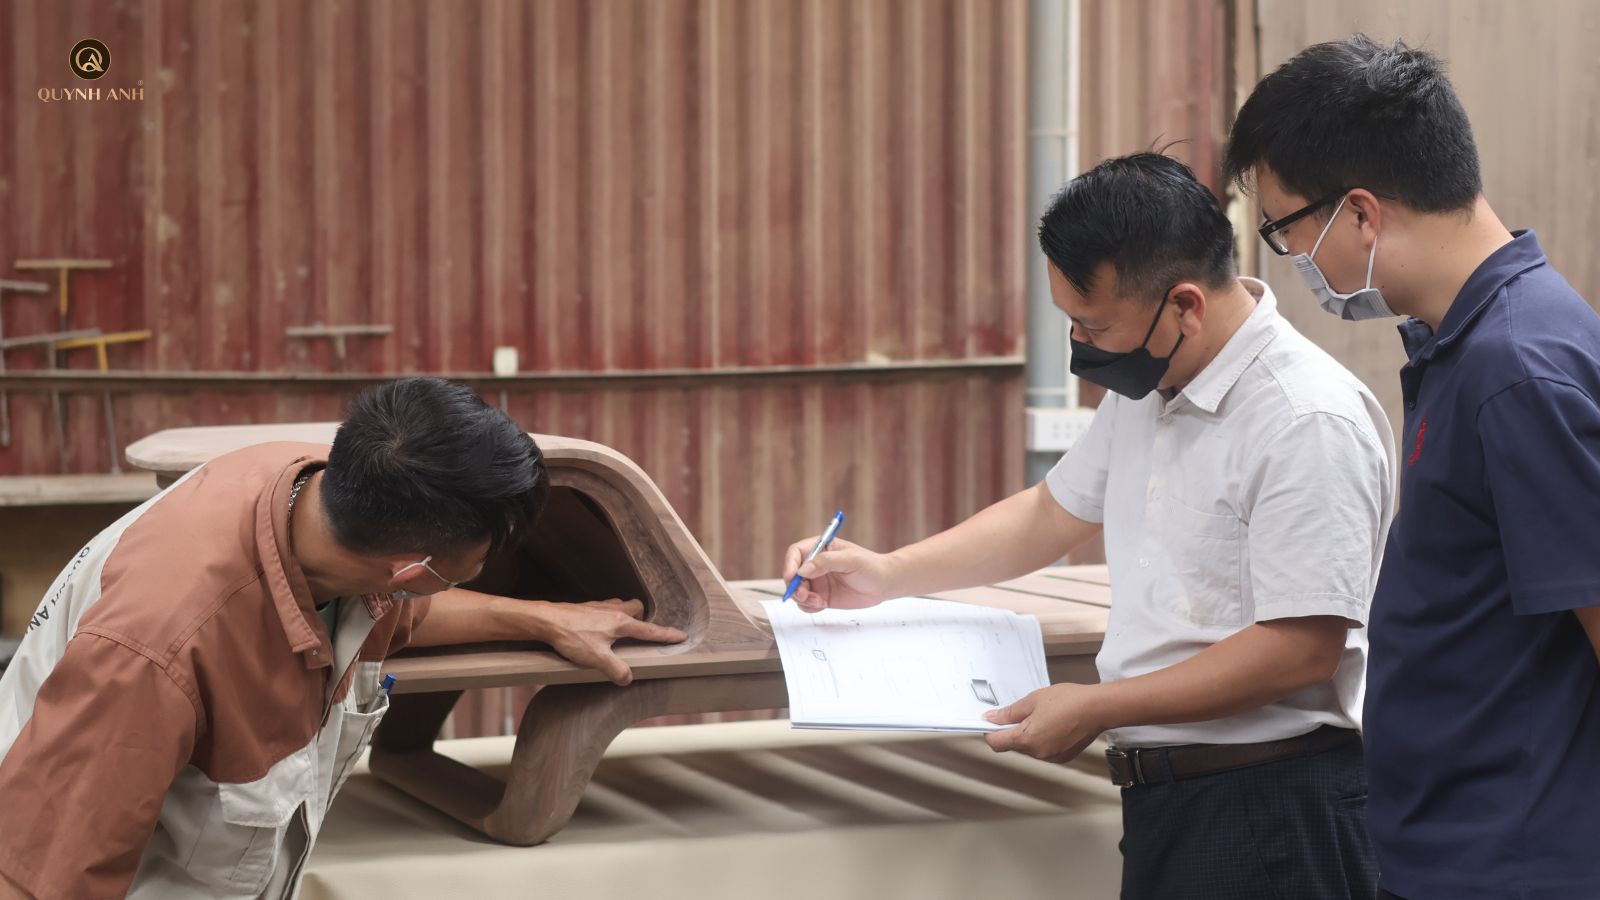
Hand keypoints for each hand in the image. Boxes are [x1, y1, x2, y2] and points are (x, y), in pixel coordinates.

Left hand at [531, 599, 686, 685]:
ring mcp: (598, 607)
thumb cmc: (571, 637)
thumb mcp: (597, 659)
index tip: (681, 636)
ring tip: (620, 630)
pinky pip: (604, 607)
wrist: (546, 620)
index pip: (650, 630)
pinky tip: (597, 627)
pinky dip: (607, 615)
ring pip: (620, 605)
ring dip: (625, 614)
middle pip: (637, 608)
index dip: (666, 635)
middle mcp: (613, 611)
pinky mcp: (585, 608)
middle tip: (640, 632)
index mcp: (621, 623)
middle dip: (643, 618)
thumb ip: (616, 669)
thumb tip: (628, 678)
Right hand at [781, 537, 897, 613]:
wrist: (884, 584)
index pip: (796, 552)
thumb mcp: (851, 560)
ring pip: (797, 591)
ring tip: (817, 601)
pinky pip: (806, 604)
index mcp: (820, 547)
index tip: (792, 577)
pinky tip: (822, 605)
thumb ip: (826, 562)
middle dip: (794, 586)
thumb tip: (803, 570)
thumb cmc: (871, 566)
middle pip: (792, 574)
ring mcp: (818, 581)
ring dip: (801, 598)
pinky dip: (808, 606)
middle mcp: (815, 564)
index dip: (789, 564)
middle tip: (803, 595)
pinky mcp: (822, 597)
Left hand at [983, 683, 1105, 763]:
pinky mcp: (1062, 757)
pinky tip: (1053, 724)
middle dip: (1013, 730)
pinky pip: (1044, 749)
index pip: (997, 743)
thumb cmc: (1070, 701)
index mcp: (1027, 739)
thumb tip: (992, 718)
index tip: (990, 722)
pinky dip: (1043, 738)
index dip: (990, 732)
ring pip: (1029, 747)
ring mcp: (1051, 757)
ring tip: (1043, 715)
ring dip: (1029, 734)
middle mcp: (1038, 753)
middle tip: (1022, 712)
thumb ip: (1010, 712)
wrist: (1098, 708)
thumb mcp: (1033, 700)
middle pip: (1014, 745)